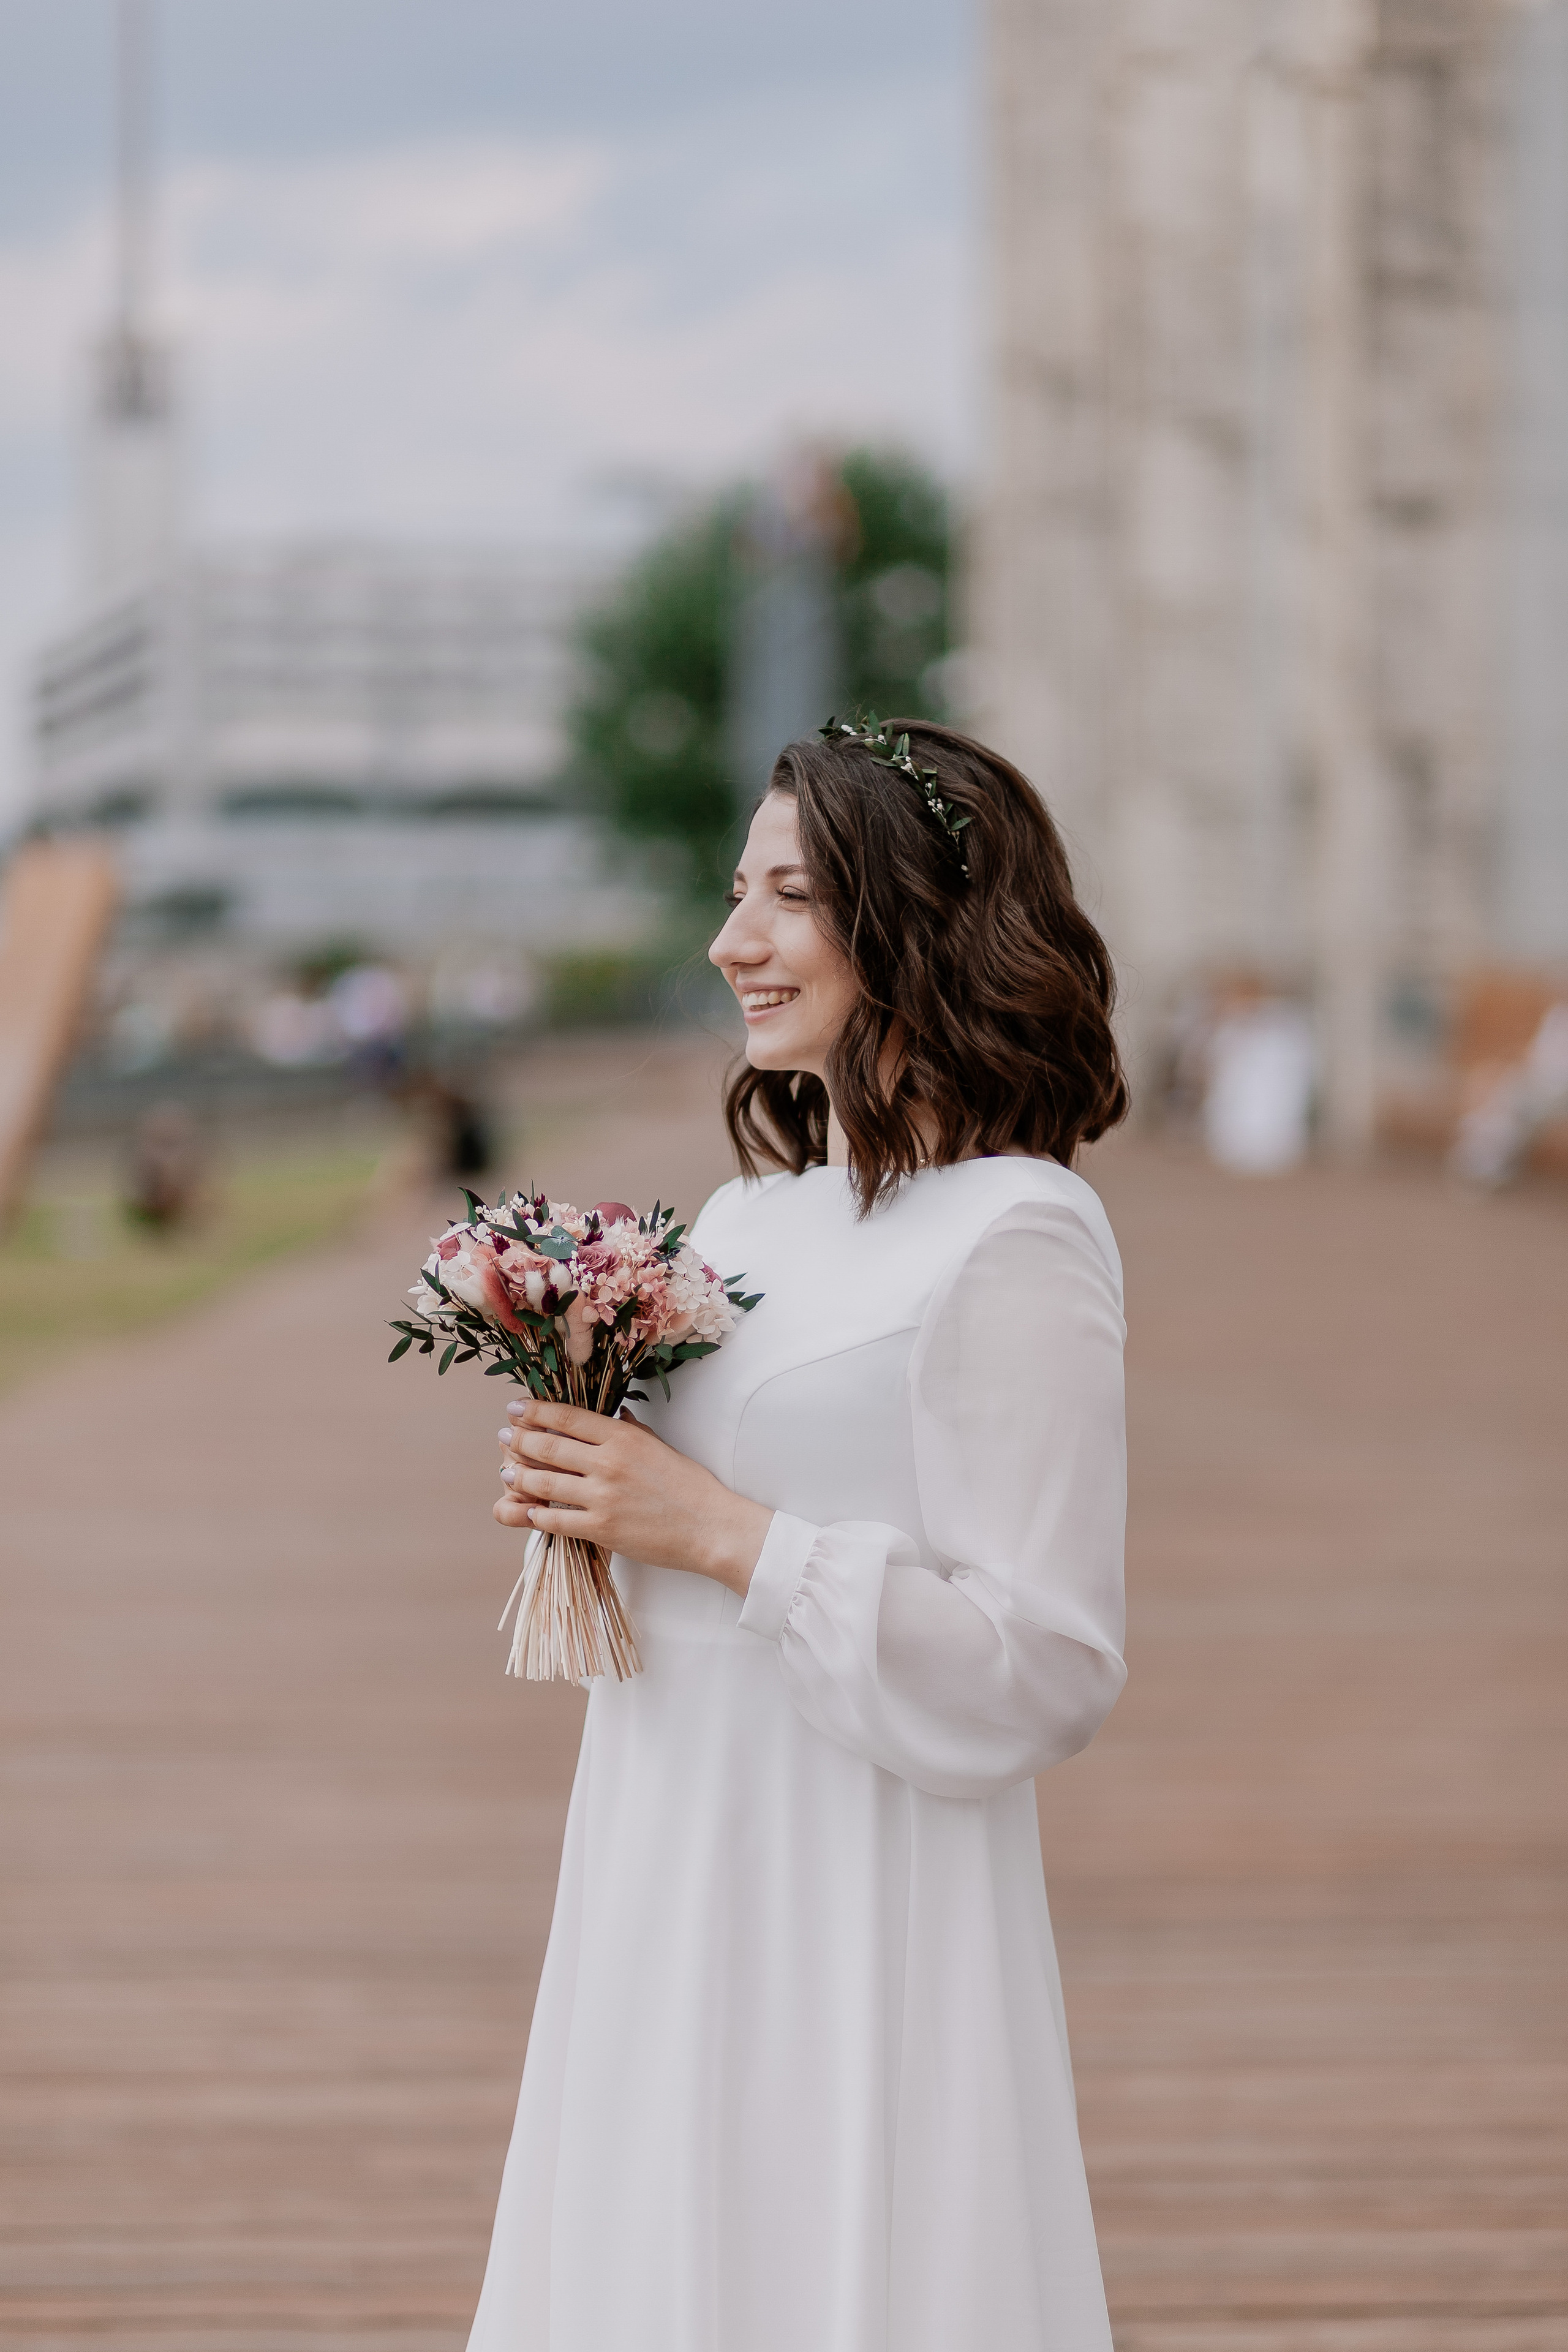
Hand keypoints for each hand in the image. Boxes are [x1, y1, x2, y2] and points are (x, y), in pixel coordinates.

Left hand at [494, 1399, 770, 1598]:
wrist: (710, 1527)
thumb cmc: (690, 1487)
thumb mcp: (661, 1447)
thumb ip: (633, 1430)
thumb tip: (617, 1414)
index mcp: (623, 1437)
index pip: (567, 1418)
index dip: (535, 1411)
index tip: (516, 1407)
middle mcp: (608, 1462)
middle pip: (547, 1446)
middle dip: (519, 1440)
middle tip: (504, 1437)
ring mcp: (602, 1497)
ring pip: (544, 1483)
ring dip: (519, 1477)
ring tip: (507, 1473)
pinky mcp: (601, 1528)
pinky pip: (555, 1520)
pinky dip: (536, 1515)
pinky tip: (528, 1511)